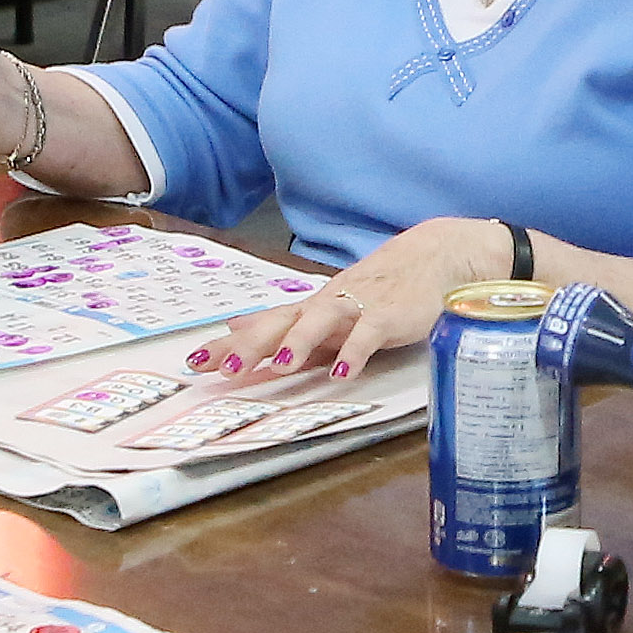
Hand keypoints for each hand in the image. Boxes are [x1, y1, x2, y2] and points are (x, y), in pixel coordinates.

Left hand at [187, 217, 509, 384]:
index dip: (229, 342)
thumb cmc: (382, 288)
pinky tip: (342, 376)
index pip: (264, 323)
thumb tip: (236, 329)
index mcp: (313, 306)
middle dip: (249, 345)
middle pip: (281, 323)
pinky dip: (355, 354)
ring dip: (297, 343)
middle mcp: (327, 304)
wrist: (437, 256)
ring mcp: (358, 307)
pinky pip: (368, 335)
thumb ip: (287, 324)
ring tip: (276, 366)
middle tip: (220, 367)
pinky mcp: (389, 316)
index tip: (195, 360)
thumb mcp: (330, 308)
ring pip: (320, 321)